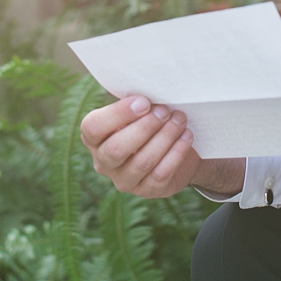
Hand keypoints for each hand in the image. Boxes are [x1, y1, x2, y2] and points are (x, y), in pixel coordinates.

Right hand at [80, 95, 242, 198]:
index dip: (118, 114)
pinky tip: (186, 137)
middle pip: (117, 148)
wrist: (173, 150)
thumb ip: (135, 103)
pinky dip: (176, 153)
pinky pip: (161, 173)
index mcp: (94, 138)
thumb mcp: (138, 111)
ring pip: (142, 161)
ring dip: (164, 137)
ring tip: (180, 119)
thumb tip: (149, 90)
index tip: (144, 102)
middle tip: (164, 110)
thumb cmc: (148, 122)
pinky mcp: (146, 191)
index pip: (93, 128)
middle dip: (145, 127)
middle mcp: (103, 162)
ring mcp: (124, 180)